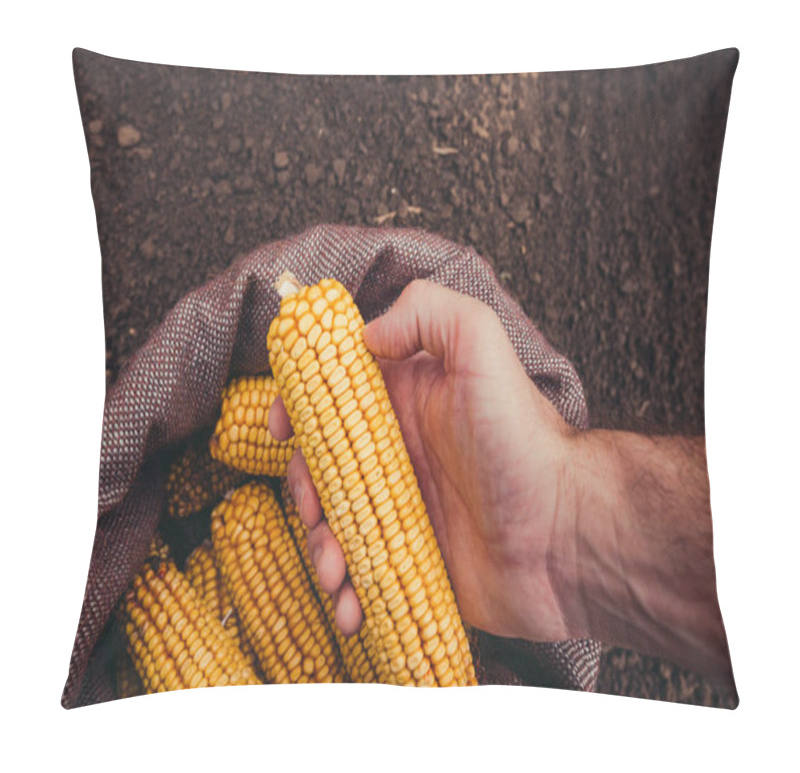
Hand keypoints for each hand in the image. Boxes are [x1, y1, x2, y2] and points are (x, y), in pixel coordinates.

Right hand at [269, 279, 580, 641]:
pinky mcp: (411, 562)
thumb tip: (365, 333)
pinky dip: (345, 593)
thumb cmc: (523, 442)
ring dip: (321, 549)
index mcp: (406, 403)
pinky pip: (361, 576)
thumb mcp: (482, 349)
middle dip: (304, 490)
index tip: (280, 430)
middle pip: (322, 467)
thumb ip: (429, 312)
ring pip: (335, 525)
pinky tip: (352, 607)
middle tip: (315, 511)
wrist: (568, 537)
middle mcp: (400, 454)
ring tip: (337, 572)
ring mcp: (404, 511)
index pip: (334, 398)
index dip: (298, 410)